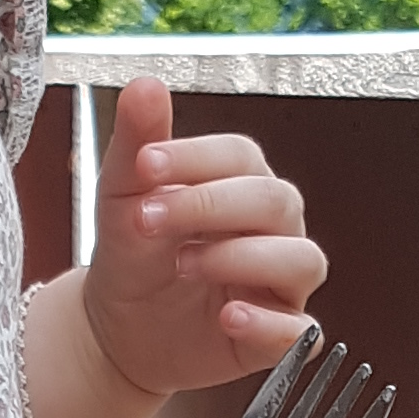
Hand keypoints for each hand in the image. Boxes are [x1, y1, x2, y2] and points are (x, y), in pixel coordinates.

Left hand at [83, 79, 326, 404]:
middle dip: (209, 206)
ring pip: (300, 258)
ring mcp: (281, 281)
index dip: (195, 158)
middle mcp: (273, 227)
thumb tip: (145, 84)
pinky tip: (230, 317)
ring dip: (242, 258)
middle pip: (275, 201)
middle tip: (148, 218)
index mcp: (241, 183)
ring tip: (184, 264)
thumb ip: (137, 140)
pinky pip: (301, 329)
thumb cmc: (133, 253)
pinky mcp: (280, 333)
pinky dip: (270, 323)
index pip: (240, 156)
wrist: (118, 326)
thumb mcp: (123, 194)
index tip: (144, 165)